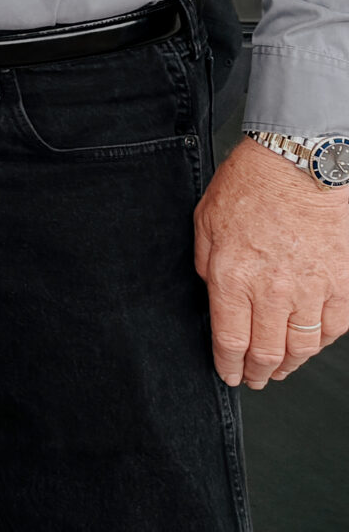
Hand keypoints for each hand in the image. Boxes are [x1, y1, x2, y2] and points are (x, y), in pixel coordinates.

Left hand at [195, 135, 348, 386]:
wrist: (299, 162)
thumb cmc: (251, 184)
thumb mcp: (206, 221)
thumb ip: (206, 263)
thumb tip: (210, 291)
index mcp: (232, 275)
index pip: (230, 338)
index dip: (228, 364)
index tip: (228, 374)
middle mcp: (272, 290)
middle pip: (266, 350)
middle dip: (258, 371)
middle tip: (254, 379)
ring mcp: (312, 290)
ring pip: (303, 346)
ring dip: (290, 363)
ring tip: (280, 369)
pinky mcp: (343, 284)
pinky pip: (334, 328)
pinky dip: (321, 341)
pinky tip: (311, 343)